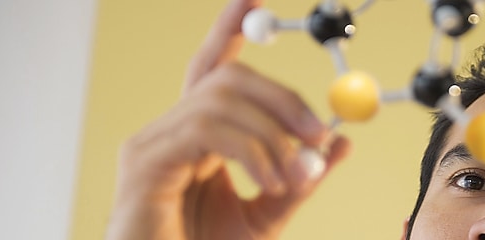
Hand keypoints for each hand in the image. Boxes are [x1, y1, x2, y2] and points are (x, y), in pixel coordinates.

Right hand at [106, 0, 350, 238]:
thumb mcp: (269, 213)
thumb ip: (301, 177)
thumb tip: (340, 142)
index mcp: (198, 138)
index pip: (214, 71)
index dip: (228, 31)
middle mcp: (170, 131)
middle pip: (227, 77)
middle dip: (282, 97)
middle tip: (319, 132)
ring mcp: (152, 143)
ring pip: (221, 99)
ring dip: (272, 135)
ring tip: (291, 177)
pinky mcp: (145, 162)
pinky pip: (208, 129)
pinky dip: (251, 151)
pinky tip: (268, 181)